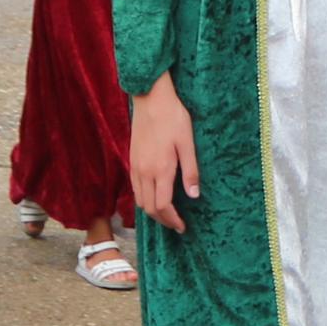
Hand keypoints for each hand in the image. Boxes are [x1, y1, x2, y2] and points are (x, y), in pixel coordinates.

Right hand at [128, 78, 198, 231]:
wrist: (151, 98)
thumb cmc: (173, 118)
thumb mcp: (187, 143)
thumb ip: (190, 171)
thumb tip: (194, 196)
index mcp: (161, 169)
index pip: (162, 206)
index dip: (172, 220)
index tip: (182, 227)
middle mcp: (144, 172)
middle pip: (149, 208)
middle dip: (163, 220)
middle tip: (176, 224)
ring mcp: (135, 166)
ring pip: (139, 200)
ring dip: (152, 211)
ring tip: (167, 214)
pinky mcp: (132, 160)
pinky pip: (135, 188)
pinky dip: (144, 199)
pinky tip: (154, 196)